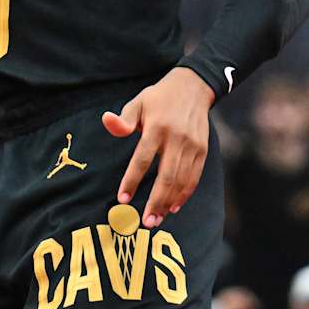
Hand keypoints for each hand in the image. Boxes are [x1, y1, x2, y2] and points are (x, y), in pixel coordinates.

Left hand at [102, 66, 214, 228]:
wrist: (193, 87)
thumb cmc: (159, 97)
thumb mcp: (138, 102)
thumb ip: (123, 119)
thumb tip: (106, 121)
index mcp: (157, 127)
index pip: (142, 159)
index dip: (132, 180)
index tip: (122, 198)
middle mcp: (176, 138)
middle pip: (166, 176)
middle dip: (155, 201)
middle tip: (145, 221)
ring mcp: (192, 145)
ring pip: (181, 180)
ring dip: (169, 202)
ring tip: (156, 219)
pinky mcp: (203, 150)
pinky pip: (194, 177)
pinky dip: (184, 194)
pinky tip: (174, 206)